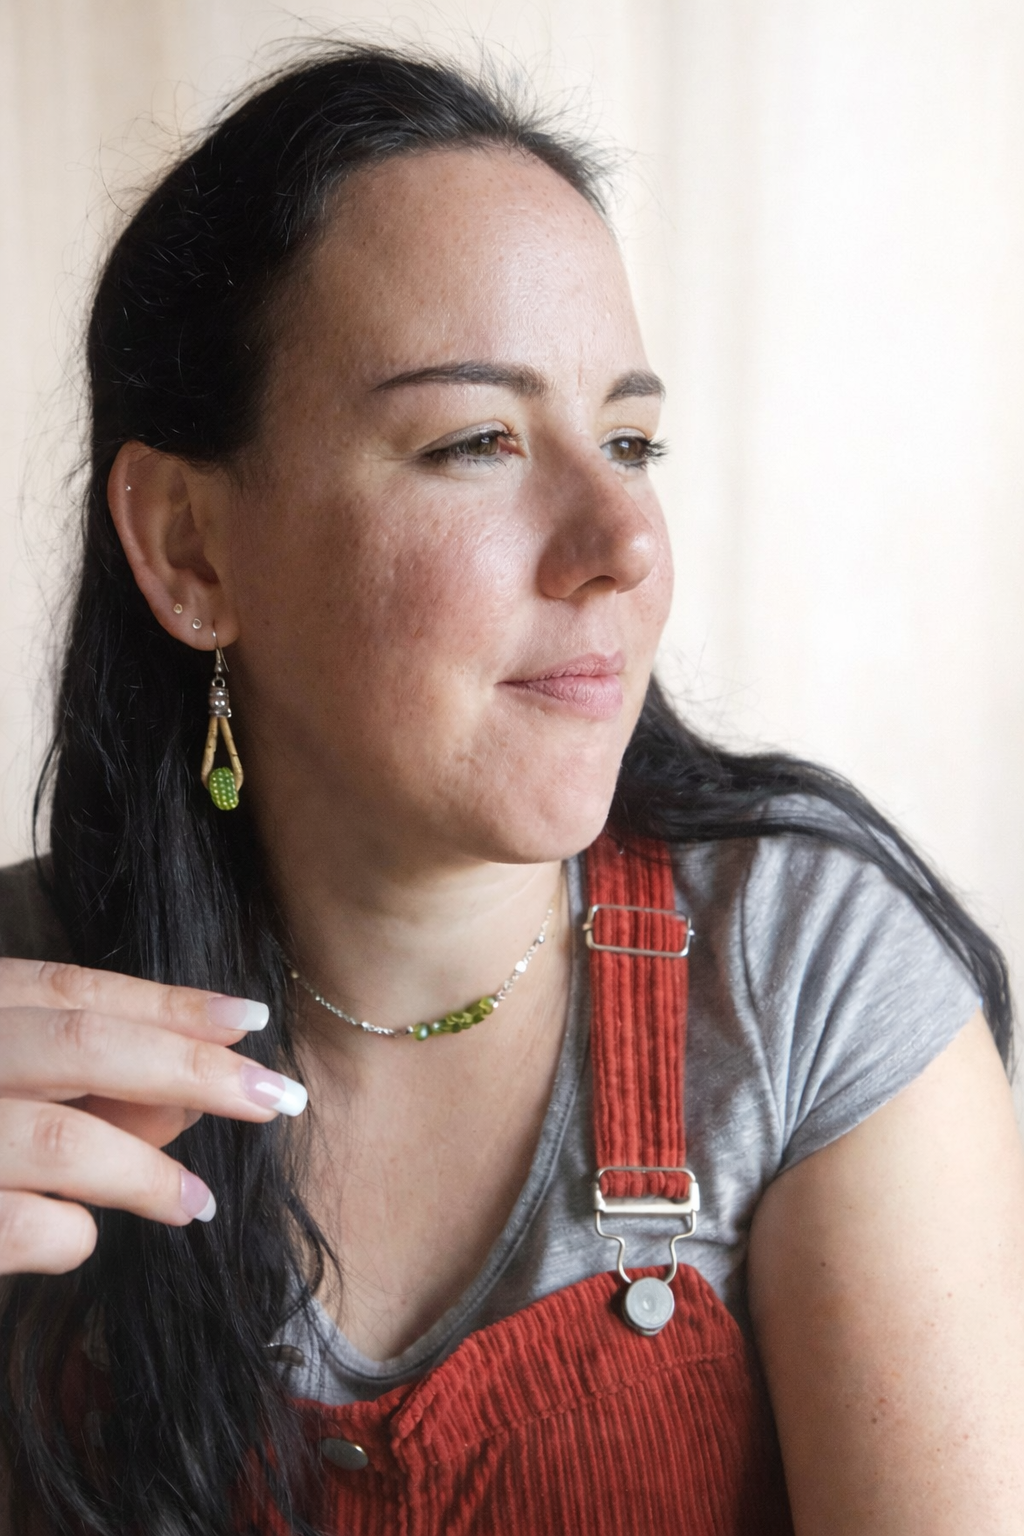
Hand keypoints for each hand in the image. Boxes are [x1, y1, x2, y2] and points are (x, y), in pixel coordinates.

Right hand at [0, 958, 306, 1275]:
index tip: (253, 1017)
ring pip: (62, 1141)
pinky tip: (83, 1240)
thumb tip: (191, 1094)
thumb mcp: (4, 1079)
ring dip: (148, 1171)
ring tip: (201, 1205)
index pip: (73, 989)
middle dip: (194, 1069)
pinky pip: (24, 1228)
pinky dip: (70, 1235)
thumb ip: (78, 1079)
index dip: (168, 1003)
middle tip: (278, 1097)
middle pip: (83, 1045)